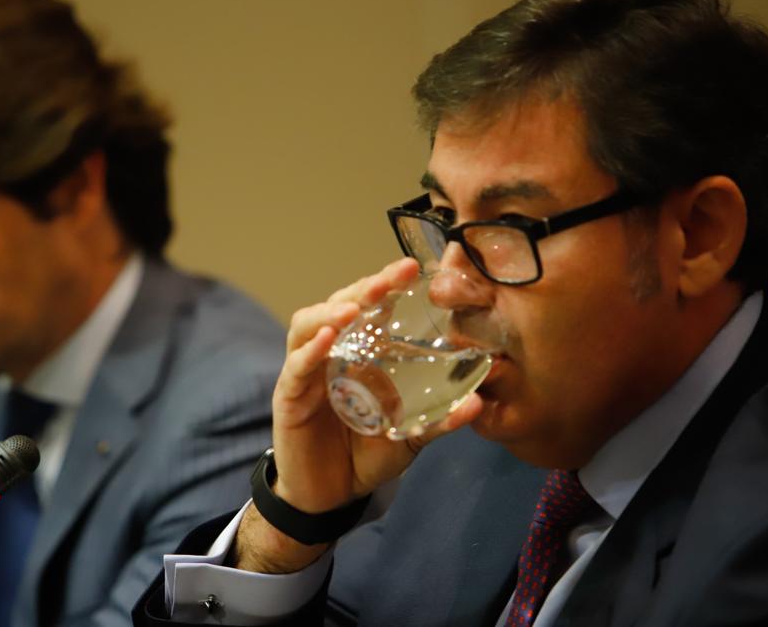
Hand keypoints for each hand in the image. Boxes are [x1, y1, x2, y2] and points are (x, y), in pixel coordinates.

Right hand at [233, 258, 484, 573]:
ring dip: (331, 311)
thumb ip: (438, 420)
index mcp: (359, 354)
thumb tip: (478, 403)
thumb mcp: (409, 436)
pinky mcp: (289, 397)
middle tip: (392, 277)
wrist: (330, 498)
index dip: (386, 284)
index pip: (370, 306)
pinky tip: (328, 340)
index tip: (413, 268)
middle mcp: (330, 353)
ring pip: (307, 325)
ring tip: (355, 307)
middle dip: (364, 286)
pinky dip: (310, 351)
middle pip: (339, 305)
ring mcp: (306, 372)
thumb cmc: (365, 456)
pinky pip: (296, 367)